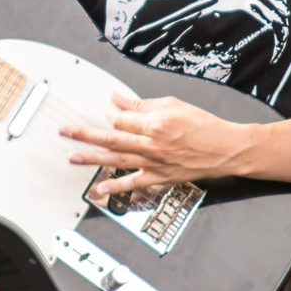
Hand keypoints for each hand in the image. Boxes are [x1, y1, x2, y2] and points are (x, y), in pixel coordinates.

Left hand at [63, 93, 251, 195]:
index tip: (108, 106)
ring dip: (92, 158)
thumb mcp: (174, 105)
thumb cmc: (204, 126)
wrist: (225, 149)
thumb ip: (144, 105)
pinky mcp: (160, 177)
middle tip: (65, 131)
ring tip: (73, 157)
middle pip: (111, 137)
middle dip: (85, 134)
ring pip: (117, 159)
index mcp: (156, 123)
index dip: (110, 111)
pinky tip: (100, 188)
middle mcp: (152, 144)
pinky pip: (134, 183)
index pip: (121, 117)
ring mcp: (155, 163)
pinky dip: (116, 187)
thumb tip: (120, 102)